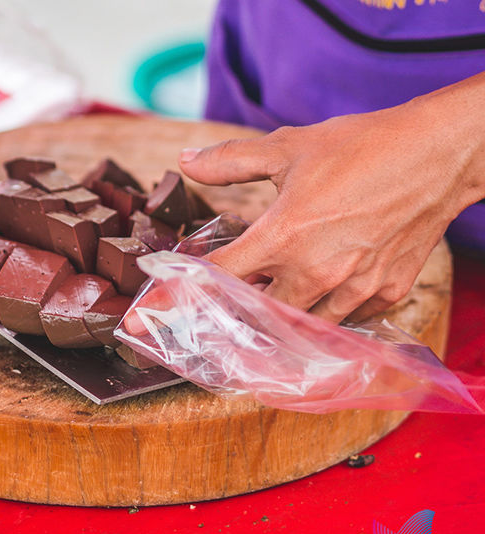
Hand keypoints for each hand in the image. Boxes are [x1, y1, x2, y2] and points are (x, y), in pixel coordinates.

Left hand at [179, 89, 484, 322]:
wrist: (439, 153)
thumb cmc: (363, 148)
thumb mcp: (288, 147)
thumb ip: (231, 161)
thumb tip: (186, 160)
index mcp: (281, 237)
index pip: (218, 276)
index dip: (183, 289)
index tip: (156, 306)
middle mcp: (313, 272)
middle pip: (257, 313)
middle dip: (239, 306)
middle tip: (231, 295)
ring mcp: (353, 288)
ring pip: (301, 326)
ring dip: (282, 316)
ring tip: (274, 299)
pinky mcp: (385, 293)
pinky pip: (346, 321)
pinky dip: (328, 313)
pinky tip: (321, 296)